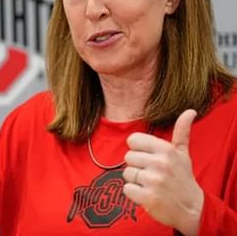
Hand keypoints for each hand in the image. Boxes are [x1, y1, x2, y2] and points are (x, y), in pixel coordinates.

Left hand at [122, 109, 202, 234]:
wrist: (192, 208)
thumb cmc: (182, 177)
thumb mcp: (183, 153)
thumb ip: (181, 131)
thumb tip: (190, 111)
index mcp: (166, 150)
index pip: (133, 140)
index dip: (138, 149)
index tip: (148, 157)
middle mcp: (160, 163)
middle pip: (128, 157)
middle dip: (137, 166)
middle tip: (153, 174)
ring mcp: (154, 181)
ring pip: (126, 173)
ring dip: (136, 181)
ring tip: (151, 184)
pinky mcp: (148, 197)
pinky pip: (126, 189)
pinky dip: (134, 193)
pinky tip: (148, 194)